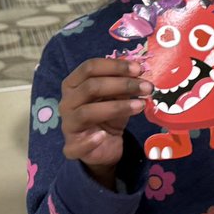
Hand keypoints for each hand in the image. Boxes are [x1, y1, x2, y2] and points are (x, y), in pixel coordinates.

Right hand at [59, 57, 150, 185]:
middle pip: (90, 87)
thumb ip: (123, 85)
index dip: (114, 66)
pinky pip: (78, 144)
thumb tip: (138, 73)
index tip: (139, 69)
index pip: (89, 68)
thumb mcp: (118, 97)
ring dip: (117, 107)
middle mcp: (67, 102)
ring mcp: (68, 125)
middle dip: (122, 85)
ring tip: (141, 105)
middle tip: (147, 87)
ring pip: (87, 112)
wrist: (105, 146)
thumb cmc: (109, 115)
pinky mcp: (72, 147)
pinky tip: (104, 135)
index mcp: (74, 84)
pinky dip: (91, 140)